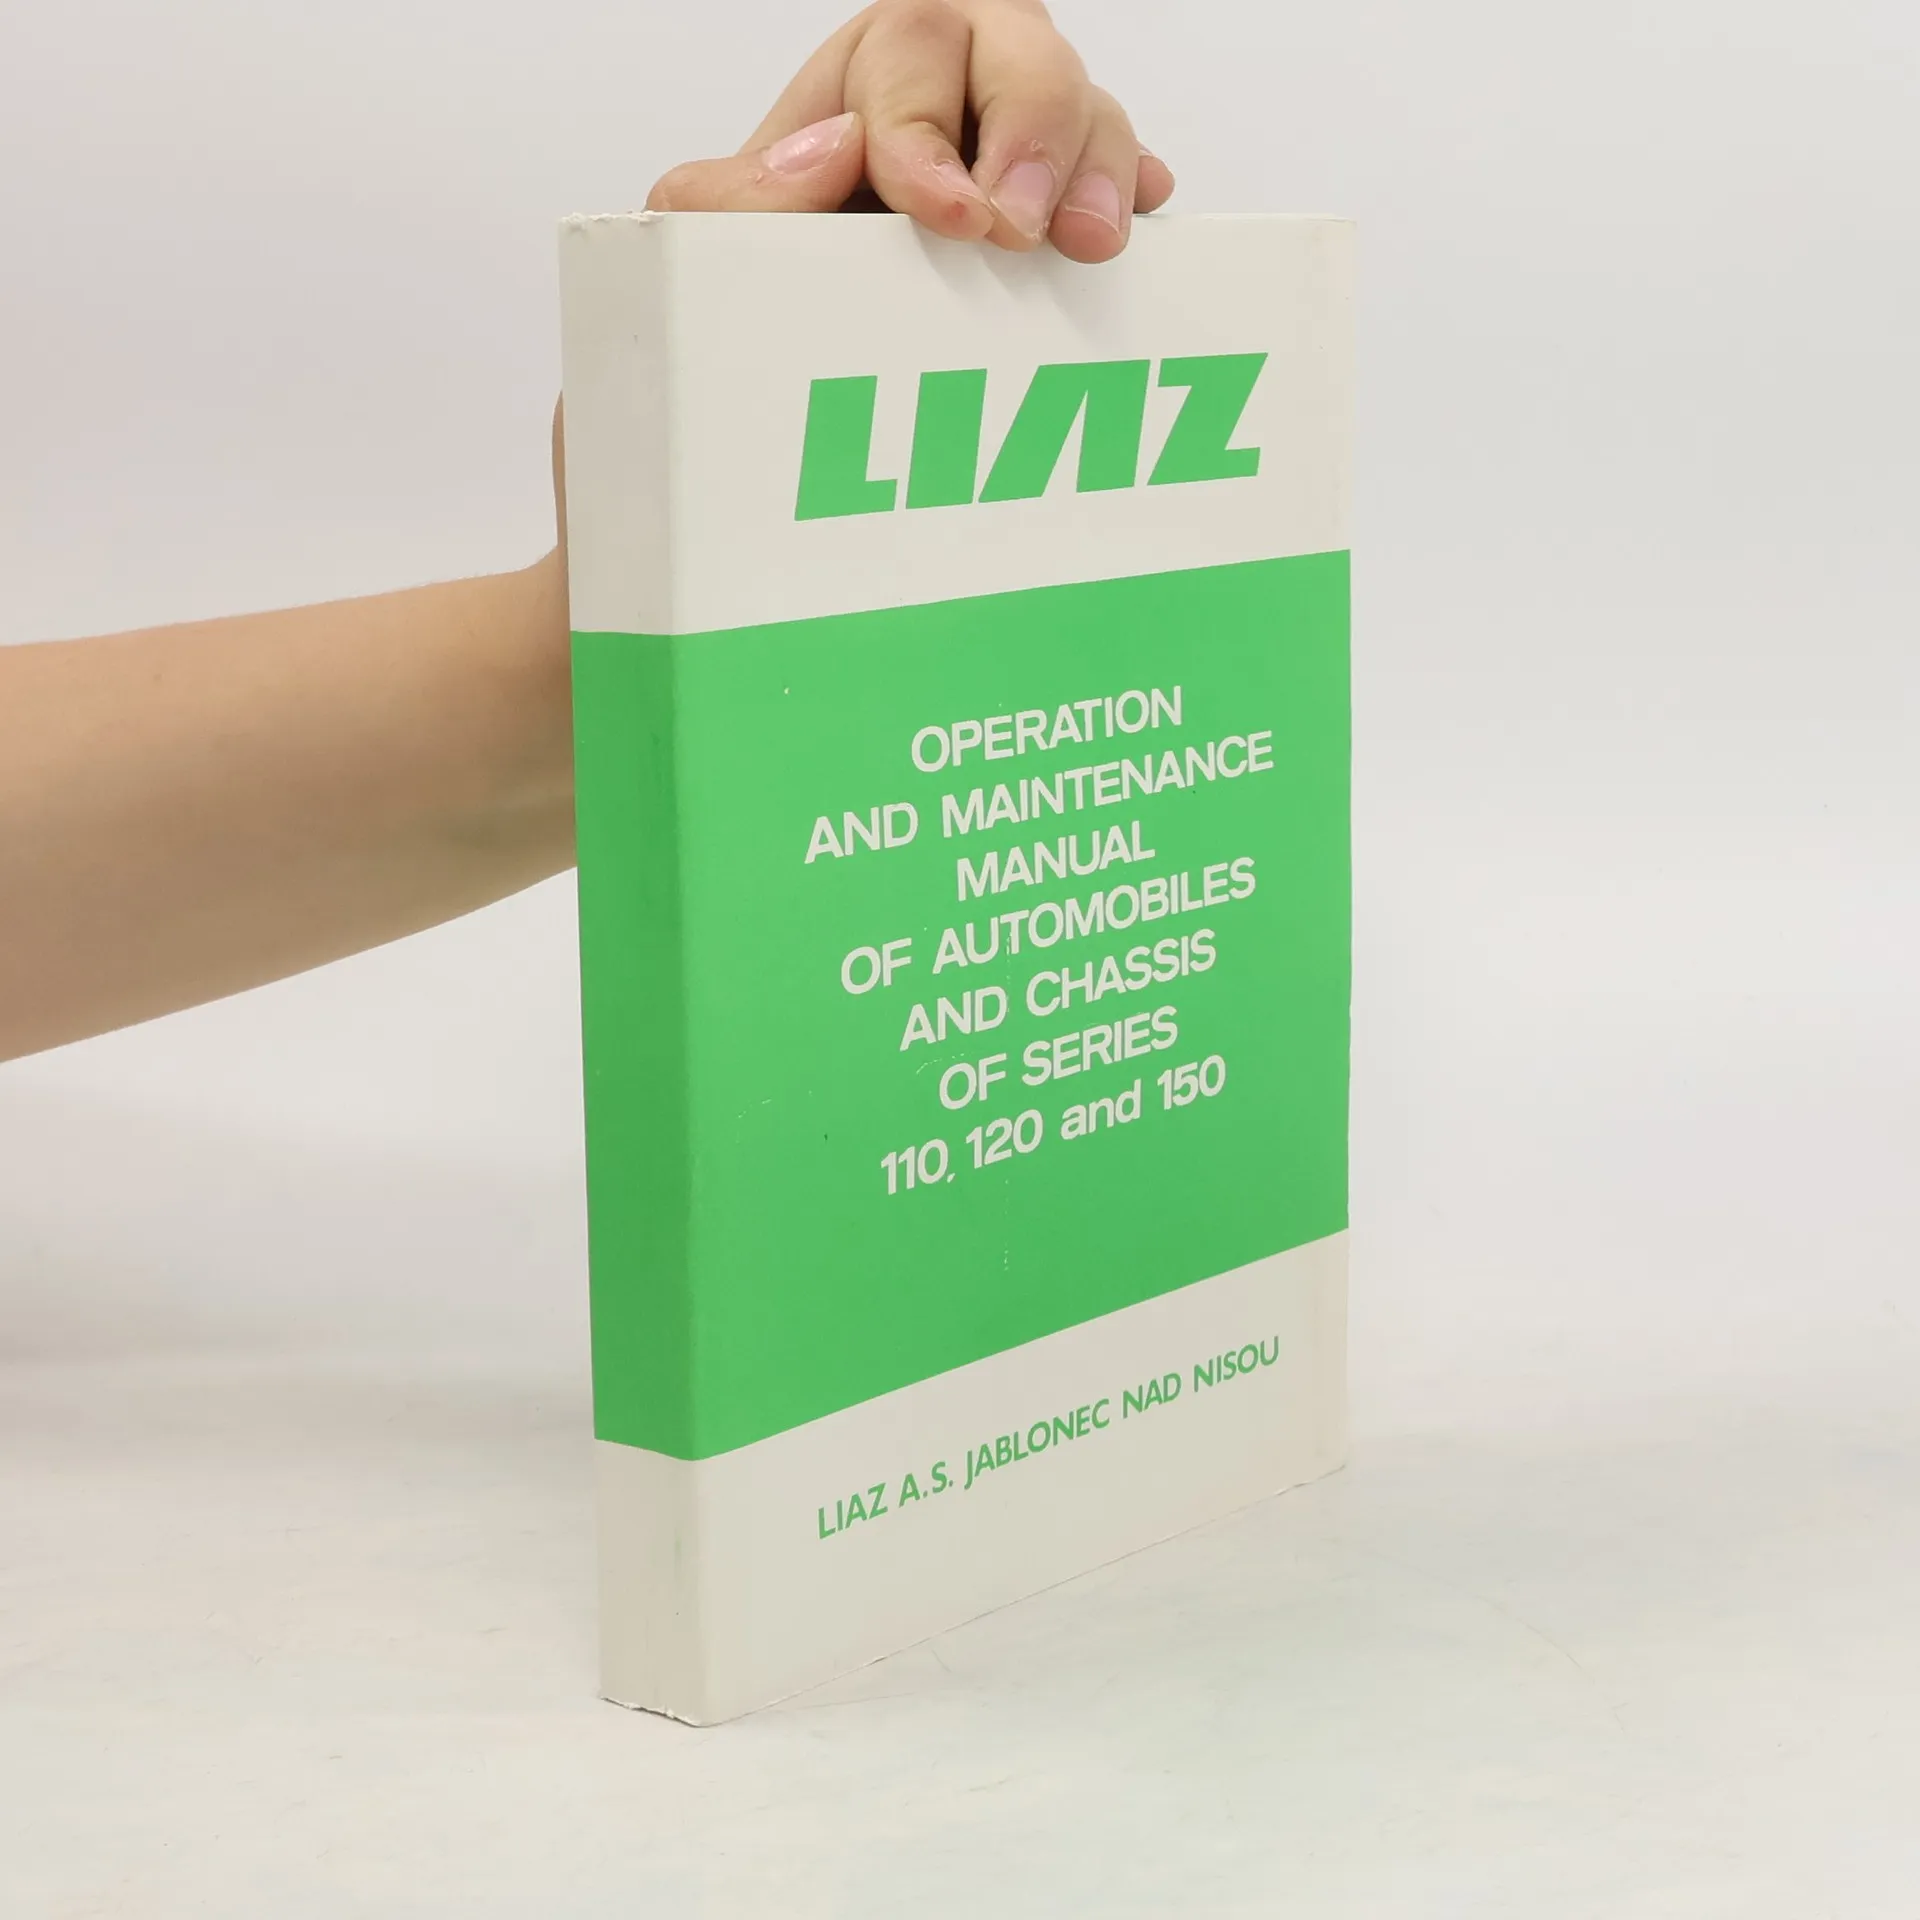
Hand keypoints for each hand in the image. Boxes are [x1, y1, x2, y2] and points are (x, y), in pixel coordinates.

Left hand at [646, 0, 1174, 263]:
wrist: (803, 359)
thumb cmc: (768, 285)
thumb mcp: (718, 241)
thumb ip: (736, 198)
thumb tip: (834, 150)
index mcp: (871, 75)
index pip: (911, 55)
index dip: (930, 134)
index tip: (949, 214)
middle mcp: (961, 88)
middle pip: (1022, 55)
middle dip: (1033, 138)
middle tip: (1022, 231)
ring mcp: (1026, 147)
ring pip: (1087, 111)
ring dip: (1097, 173)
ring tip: (1090, 243)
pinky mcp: (1073, 207)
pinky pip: (1124, 176)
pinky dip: (1132, 196)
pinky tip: (1140, 218)